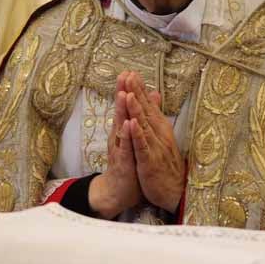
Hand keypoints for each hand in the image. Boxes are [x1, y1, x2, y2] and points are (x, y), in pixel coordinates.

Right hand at [88, 88, 140, 218]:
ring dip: (122, 111)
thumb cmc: (128, 165)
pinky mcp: (123, 163)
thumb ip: (138, 120)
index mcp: (123, 131)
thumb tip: (147, 101)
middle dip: (122, 93)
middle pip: (120, 112)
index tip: (130, 71)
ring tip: (124, 94)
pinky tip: (128, 124)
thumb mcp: (134, 140)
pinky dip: (127, 136)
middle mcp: (119, 137)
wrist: (117, 192)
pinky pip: (126, 148)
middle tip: (123, 75)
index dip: (128, 90)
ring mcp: (120, 149)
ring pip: (121, 127)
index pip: (125, 107)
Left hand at [121, 71, 184, 211]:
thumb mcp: (160, 136)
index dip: (139, 89)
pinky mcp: (150, 161)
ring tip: (129, 94)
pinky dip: (137, 135)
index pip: (148, 105)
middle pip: (146, 110)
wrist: (173, 191)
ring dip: (137, 110)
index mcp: (159, 128)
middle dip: (136, 93)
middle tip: (128, 75)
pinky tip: (132, 124)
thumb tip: (154, 94)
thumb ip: (155, 114)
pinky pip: (143, 146)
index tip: (130, 72)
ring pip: (144, 125)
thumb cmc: (164, 162)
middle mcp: (159, 134)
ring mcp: (155, 147)